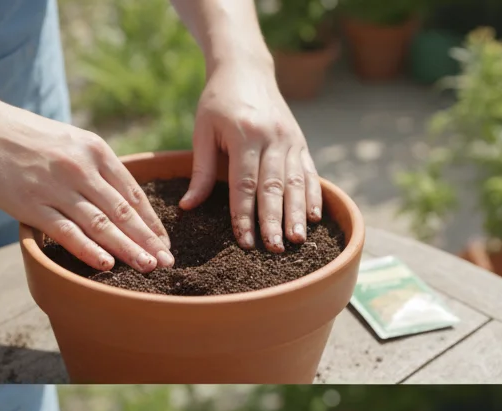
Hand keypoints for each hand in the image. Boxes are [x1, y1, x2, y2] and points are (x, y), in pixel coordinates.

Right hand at [0, 104, 171, 272]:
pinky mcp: (32, 205)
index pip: (133, 193)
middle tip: (167, 262)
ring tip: (148, 267)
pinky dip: (88, 250)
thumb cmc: (25, 136)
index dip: (152, 222)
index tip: (165, 243)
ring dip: (127, 249)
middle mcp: (81, 168)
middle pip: (123, 211)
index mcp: (94, 150)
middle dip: (148, 240)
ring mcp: (56, 187)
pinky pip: (66, 232)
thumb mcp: (68, 140)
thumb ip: (92, 165)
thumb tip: (114, 196)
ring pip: (101, 224)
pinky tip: (107, 264)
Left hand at [182, 61, 320, 252]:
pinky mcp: (300, 142)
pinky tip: (313, 218)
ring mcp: (291, 140)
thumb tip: (189, 207)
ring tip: (296, 242)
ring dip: (297, 214)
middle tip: (273, 249)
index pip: (244, 184)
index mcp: (245, 135)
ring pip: (296, 183)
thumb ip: (201, 171)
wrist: (247, 69)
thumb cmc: (217, 102)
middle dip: (274, 221)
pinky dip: (312, 196)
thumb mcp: (202, 131)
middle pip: (274, 187)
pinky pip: (309, 173)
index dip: (245, 215)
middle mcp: (273, 138)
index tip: (244, 241)